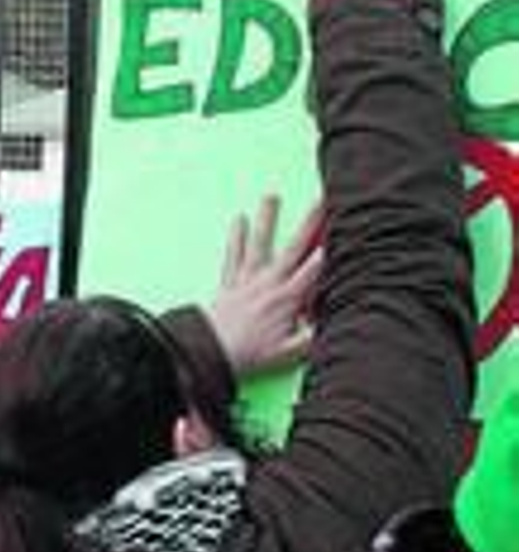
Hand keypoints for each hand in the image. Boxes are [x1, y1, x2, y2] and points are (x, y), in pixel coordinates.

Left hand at [206, 195, 323, 376]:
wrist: (209, 352)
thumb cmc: (250, 354)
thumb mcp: (288, 353)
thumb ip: (312, 338)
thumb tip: (332, 325)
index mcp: (286, 300)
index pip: (313, 270)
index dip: (328, 251)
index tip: (342, 232)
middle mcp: (267, 284)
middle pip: (292, 249)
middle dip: (308, 225)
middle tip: (320, 202)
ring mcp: (247, 280)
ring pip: (260, 244)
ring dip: (267, 220)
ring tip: (272, 197)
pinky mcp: (229, 282)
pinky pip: (232, 255)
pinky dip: (236, 237)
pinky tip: (239, 219)